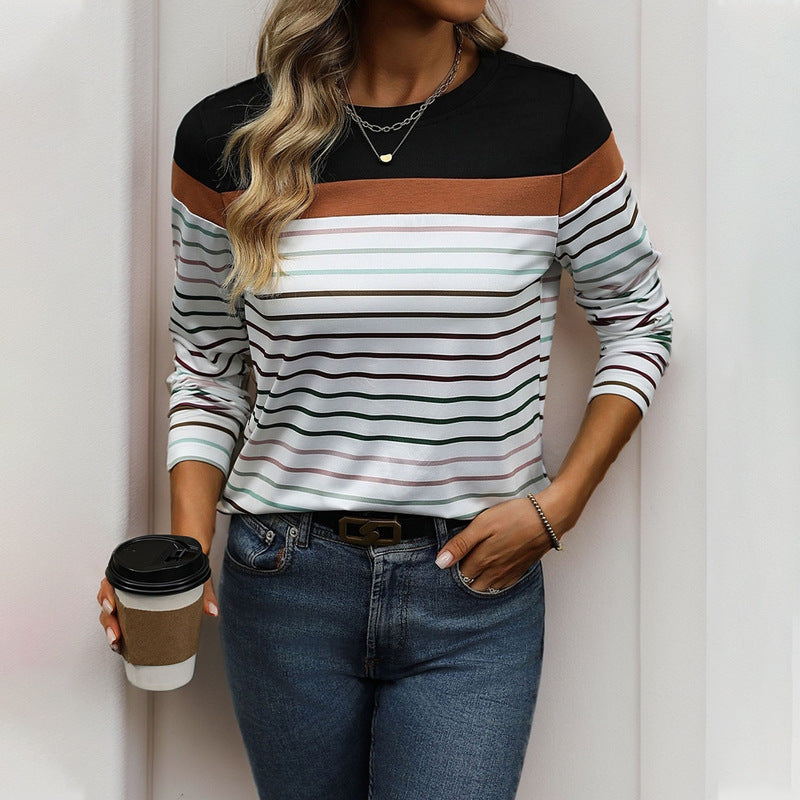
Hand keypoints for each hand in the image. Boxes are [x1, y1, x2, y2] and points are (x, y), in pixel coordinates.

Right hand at [97, 575, 218, 651]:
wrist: (185, 561)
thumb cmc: (183, 567)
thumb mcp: (194, 577)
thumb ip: (204, 592)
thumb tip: (212, 611)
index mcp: (135, 572)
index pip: (112, 581)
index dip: (106, 594)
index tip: (111, 607)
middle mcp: (127, 584)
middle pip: (108, 601)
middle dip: (108, 621)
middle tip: (115, 635)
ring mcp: (128, 599)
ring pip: (111, 614)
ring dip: (110, 629)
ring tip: (117, 643)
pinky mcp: (132, 610)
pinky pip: (119, 620)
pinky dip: (117, 632)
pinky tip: (120, 646)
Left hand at [434, 486, 575, 592]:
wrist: (548, 517)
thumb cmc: (514, 516)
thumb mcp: (482, 524)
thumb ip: (461, 544)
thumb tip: (441, 563)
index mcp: (483, 560)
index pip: (461, 573)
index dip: (455, 566)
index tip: (453, 557)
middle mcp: (496, 572)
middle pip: (474, 584)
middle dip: (466, 578)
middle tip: (463, 563)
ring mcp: (510, 572)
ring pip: (489, 587)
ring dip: (480, 583)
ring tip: (476, 569)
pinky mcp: (522, 569)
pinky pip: (505, 585)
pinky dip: (496, 583)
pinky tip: (494, 573)